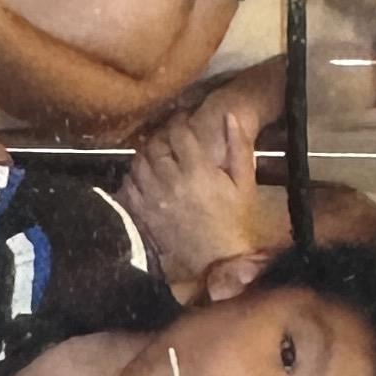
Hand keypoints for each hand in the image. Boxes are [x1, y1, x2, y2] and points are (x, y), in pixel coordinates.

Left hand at [118, 89, 268, 278]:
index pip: (178, 132)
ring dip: (146, 154)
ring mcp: (154, 198)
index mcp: (198, 170)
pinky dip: (134, 176)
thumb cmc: (236, 221)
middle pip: (155, 145)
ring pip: (138, 162)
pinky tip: (146, 177)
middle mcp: (172, 181)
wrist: (218, 260)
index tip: (184, 121)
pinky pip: (130, 185)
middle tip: (169, 139)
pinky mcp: (144, 213)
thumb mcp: (245, 183)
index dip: (179, 122)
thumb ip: (239, 147)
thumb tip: (230, 116)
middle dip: (161, 137)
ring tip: (157, 156)